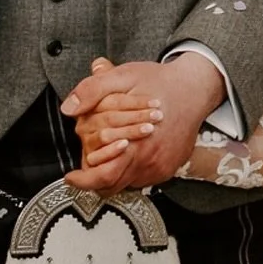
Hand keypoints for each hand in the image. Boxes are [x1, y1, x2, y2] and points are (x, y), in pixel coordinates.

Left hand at [63, 54, 223, 191]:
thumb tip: (68, 108)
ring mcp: (161, 167)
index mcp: (135, 144)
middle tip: (85, 168)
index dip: (83, 182)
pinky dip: (131, 170)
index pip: (104, 177)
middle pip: (113, 186)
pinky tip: (129, 153)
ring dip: (114, 173)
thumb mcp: (122, 77)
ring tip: (107, 156)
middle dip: (95, 179)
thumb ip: (93, 90)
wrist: (194, 89)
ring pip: (127, 184)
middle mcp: (149, 161)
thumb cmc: (159, 82)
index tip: (71, 177)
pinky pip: (144, 179)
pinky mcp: (169, 168)